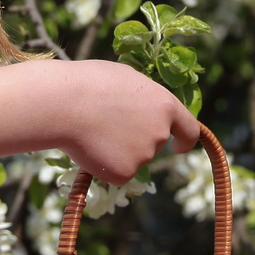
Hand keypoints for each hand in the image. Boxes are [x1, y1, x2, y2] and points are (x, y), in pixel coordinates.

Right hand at [45, 60, 203, 184]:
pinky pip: (116, 172)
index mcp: (165, 106)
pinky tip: (90, 147)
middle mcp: (160, 133)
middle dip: (136, 140)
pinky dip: (104, 165)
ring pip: (133, 159)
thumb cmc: (91, 84)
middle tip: (107, 127)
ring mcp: (144, 155)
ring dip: (118, 150)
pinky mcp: (124, 173)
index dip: (185, 140)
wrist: (64, 104)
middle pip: (154, 145)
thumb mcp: (128, 80)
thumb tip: (145, 111)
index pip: (190, 129)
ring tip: (94, 131)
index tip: (179, 147)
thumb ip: (145, 99)